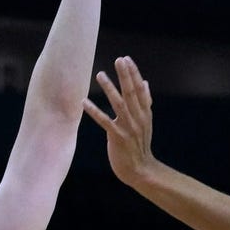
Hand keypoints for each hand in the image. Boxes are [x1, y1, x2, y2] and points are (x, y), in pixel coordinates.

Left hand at [83, 56, 155, 185]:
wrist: (141, 170)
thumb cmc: (140, 144)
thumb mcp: (146, 122)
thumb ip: (145, 102)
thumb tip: (145, 82)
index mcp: (145, 113)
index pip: (140, 89)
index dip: (133, 74)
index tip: (127, 59)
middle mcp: (138, 118)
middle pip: (131, 93)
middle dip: (125, 75)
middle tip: (118, 60)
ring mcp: (128, 128)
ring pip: (119, 104)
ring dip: (109, 88)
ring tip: (100, 74)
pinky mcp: (117, 137)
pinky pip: (104, 122)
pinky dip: (94, 111)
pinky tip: (84, 101)